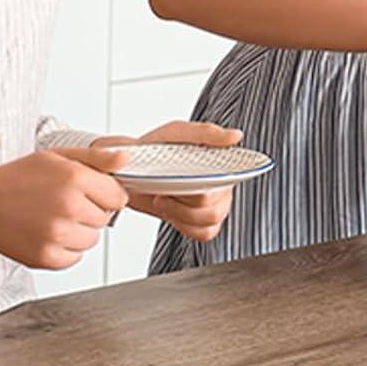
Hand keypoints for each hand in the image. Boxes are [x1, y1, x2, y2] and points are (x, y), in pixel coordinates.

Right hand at [0, 147, 129, 269]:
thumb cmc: (16, 178)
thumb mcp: (58, 156)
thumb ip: (96, 158)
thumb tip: (126, 160)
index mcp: (75, 179)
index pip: (118, 196)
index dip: (106, 194)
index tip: (92, 193)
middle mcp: (69, 208)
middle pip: (105, 218)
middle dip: (90, 211)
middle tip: (64, 203)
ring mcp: (57, 234)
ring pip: (92, 239)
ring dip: (79, 231)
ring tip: (53, 218)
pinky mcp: (46, 257)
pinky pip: (75, 258)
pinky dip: (65, 249)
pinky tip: (47, 233)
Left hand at [92, 120, 242, 242]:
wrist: (131, 171)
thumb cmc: (155, 149)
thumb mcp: (176, 133)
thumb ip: (206, 133)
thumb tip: (235, 136)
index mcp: (222, 161)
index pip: (231, 178)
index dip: (210, 183)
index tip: (187, 180)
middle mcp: (222, 182)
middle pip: (216, 204)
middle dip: (185, 199)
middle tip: (167, 188)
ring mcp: (214, 203)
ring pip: (211, 220)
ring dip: (182, 213)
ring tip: (166, 199)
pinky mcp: (202, 221)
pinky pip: (206, 233)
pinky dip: (186, 226)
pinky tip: (173, 212)